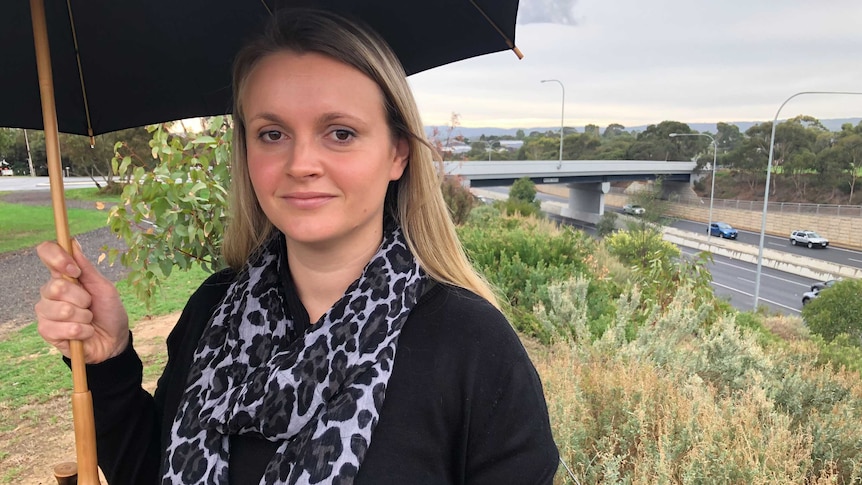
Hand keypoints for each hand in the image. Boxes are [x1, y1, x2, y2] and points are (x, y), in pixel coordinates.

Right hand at [35, 239, 129, 363]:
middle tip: (90, 305)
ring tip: (89, 320)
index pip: (47, 253)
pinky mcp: (47, 331)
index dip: (57, 258)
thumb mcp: (104, 288)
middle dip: (82, 299)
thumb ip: (87, 268)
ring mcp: (46, 312)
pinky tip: (84, 333)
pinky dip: (81, 331)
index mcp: (63, 276)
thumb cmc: (109, 312)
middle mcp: (50, 292)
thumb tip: (73, 243)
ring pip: (62, 310)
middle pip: (56, 286)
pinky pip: (62, 328)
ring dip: (84, 317)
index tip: (75, 271)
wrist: (114, 340)